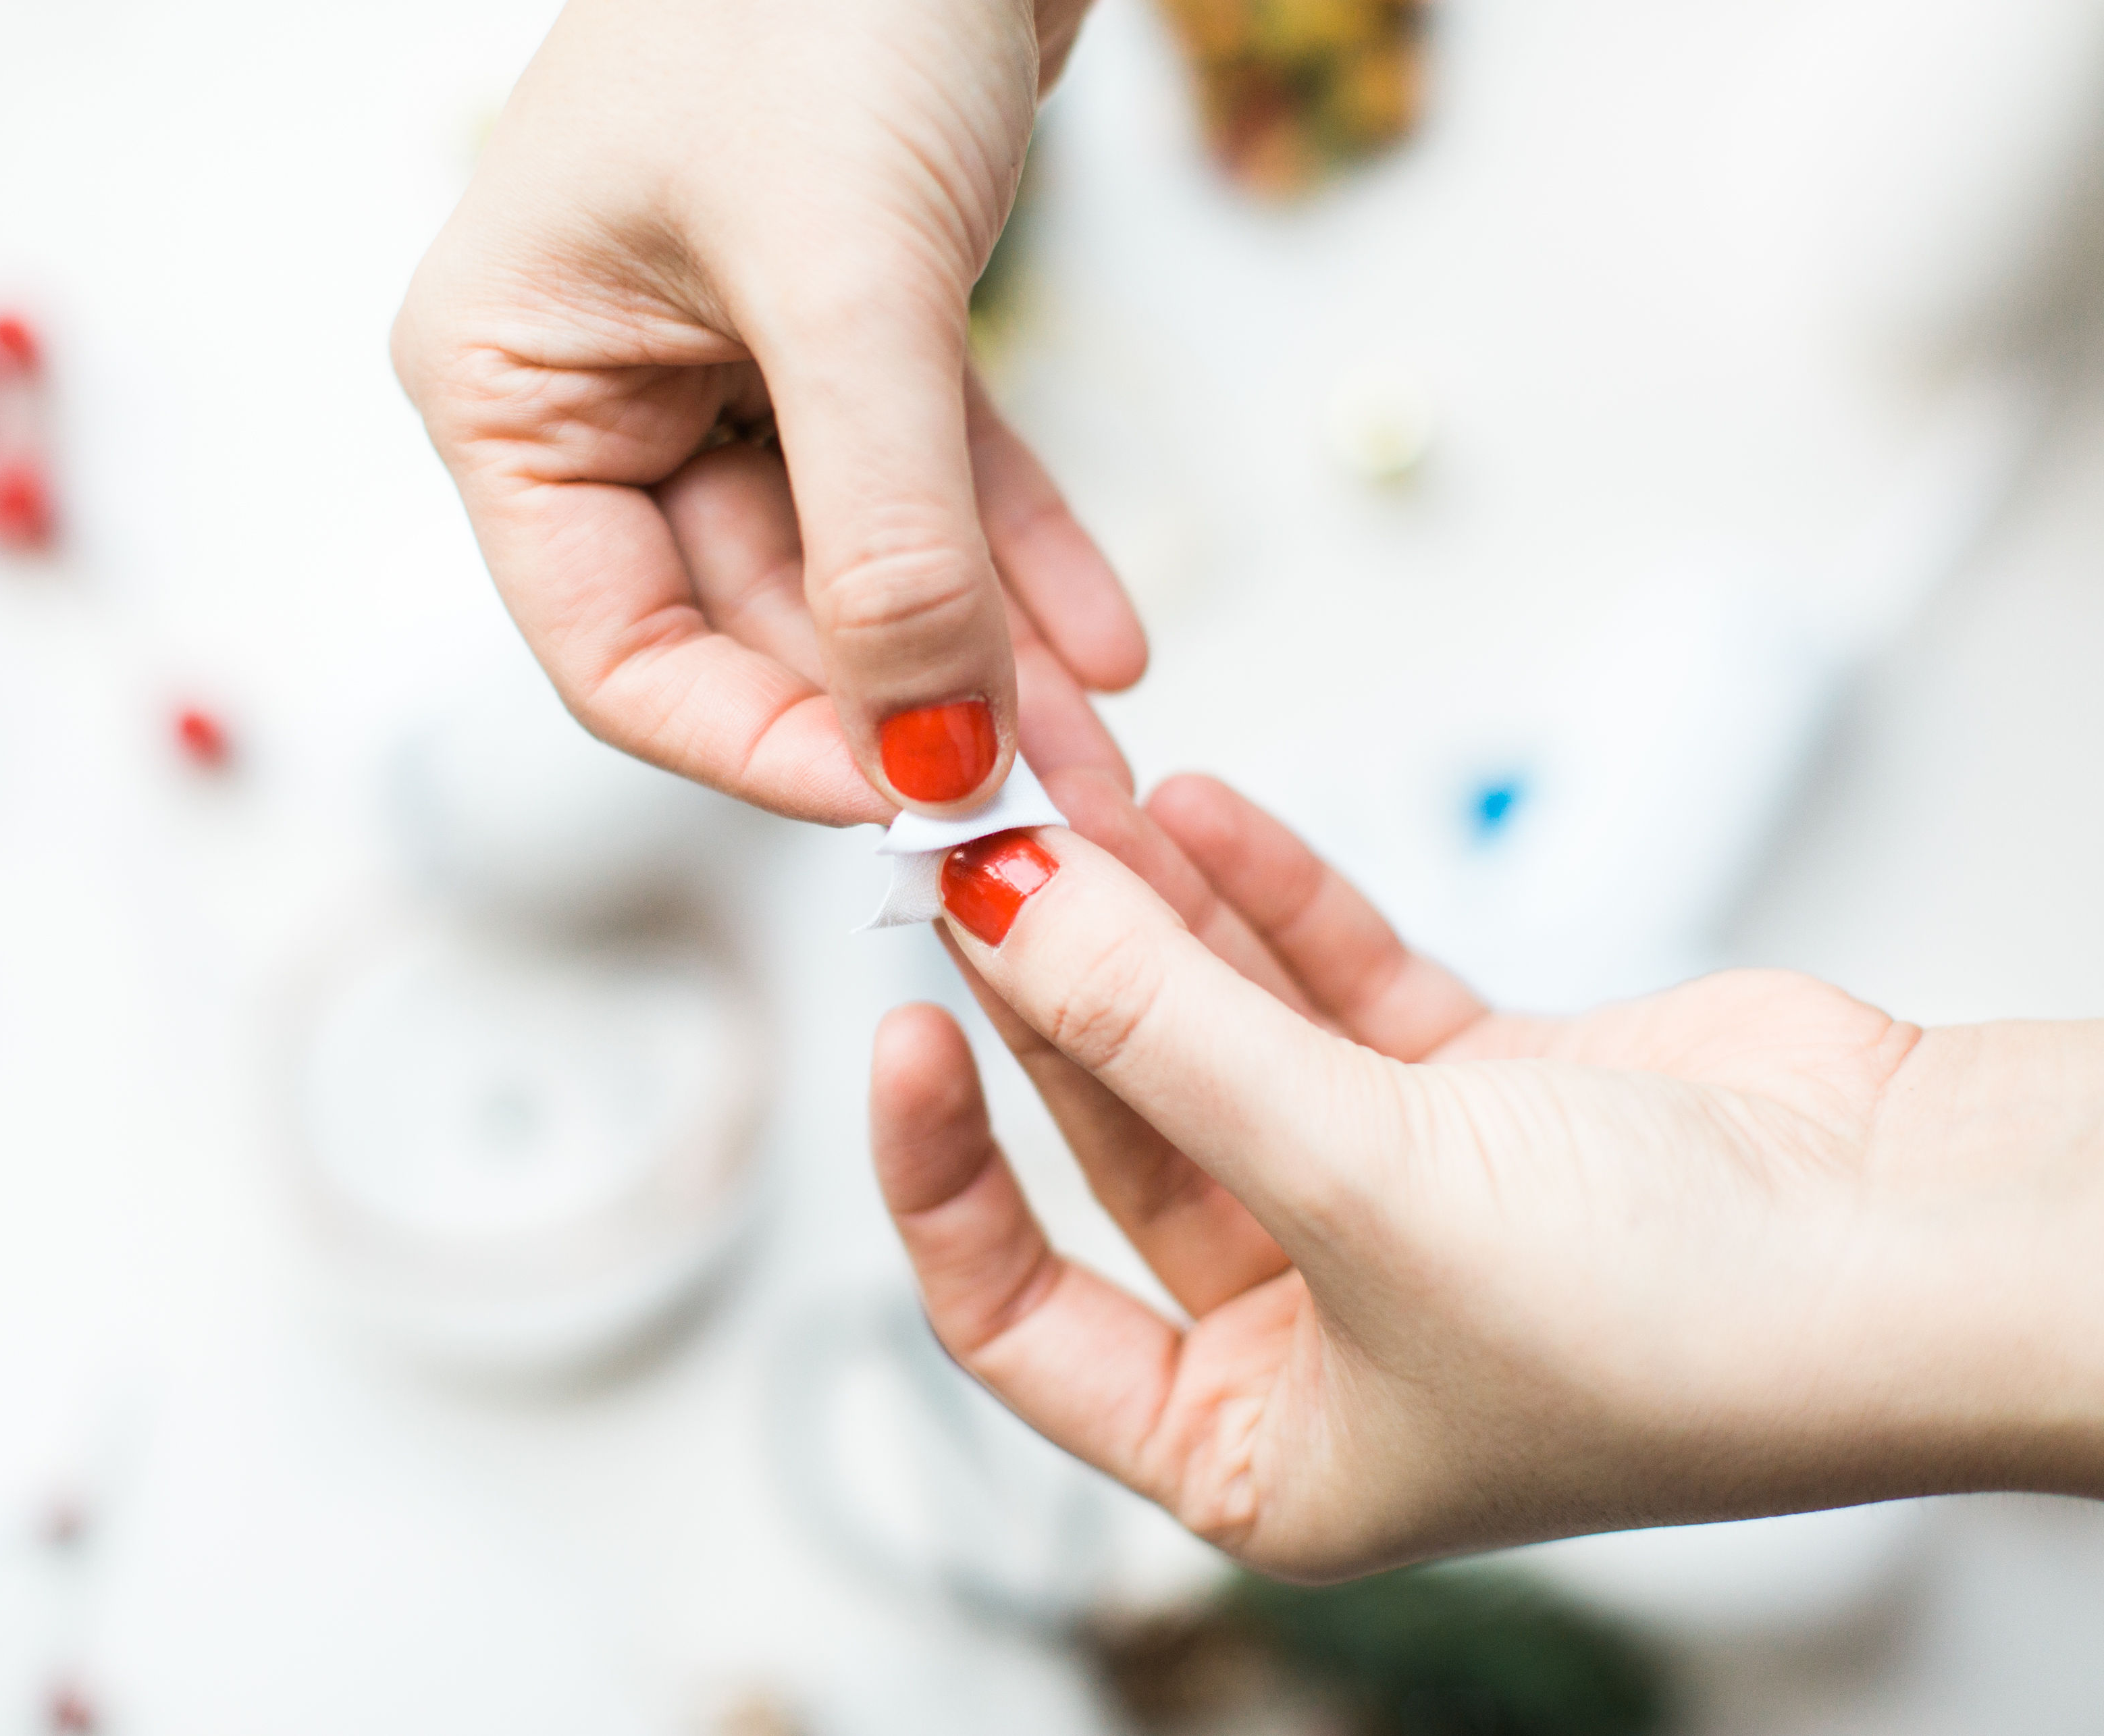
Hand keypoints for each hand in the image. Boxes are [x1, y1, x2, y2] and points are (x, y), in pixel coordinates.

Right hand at [393, 0, 1140, 825]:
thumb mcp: (840, 286)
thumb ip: (881, 538)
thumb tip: (931, 749)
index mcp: (510, 388)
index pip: (619, 653)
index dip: (766, 749)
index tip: (913, 805)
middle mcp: (603, 391)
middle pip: (753, 625)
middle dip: (907, 719)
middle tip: (1046, 811)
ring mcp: (724, 365)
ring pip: (855, 571)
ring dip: (980, 663)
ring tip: (1102, 754)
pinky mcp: (843, 329)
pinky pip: (929, 485)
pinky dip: (1013, 555)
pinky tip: (1104, 638)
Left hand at [872, 770, 2103, 1577]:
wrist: (1936, 1244)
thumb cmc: (1683, 1325)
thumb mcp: (1359, 1183)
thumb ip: (1165, 1036)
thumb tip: (1004, 911)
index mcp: (1260, 1448)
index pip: (1018, 1319)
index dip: (939, 1173)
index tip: (903, 1027)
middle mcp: (1316, 1335)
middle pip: (1120, 1138)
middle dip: (1048, 992)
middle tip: (975, 851)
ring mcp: (1399, 1206)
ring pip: (1218, 1043)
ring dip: (1148, 922)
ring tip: (1067, 796)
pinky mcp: (1484, 1103)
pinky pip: (1334, 991)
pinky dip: (1274, 905)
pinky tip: (1200, 814)